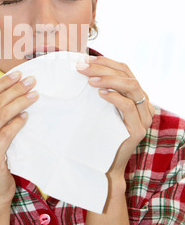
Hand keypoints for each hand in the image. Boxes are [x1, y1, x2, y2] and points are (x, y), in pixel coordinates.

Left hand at [77, 55, 154, 180]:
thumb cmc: (98, 134)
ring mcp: (143, 117)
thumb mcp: (99, 107)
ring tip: (89, 80)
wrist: (103, 164)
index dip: (106, 61)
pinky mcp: (138, 130)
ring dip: (108, 79)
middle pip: (127, 75)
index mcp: (135, 95)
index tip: (85, 59)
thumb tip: (82, 67)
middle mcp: (143, 103)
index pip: (124, 70)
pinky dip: (114, 96)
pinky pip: (129, 106)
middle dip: (103, 68)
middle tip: (81, 68)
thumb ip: (100, 89)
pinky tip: (100, 93)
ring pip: (131, 86)